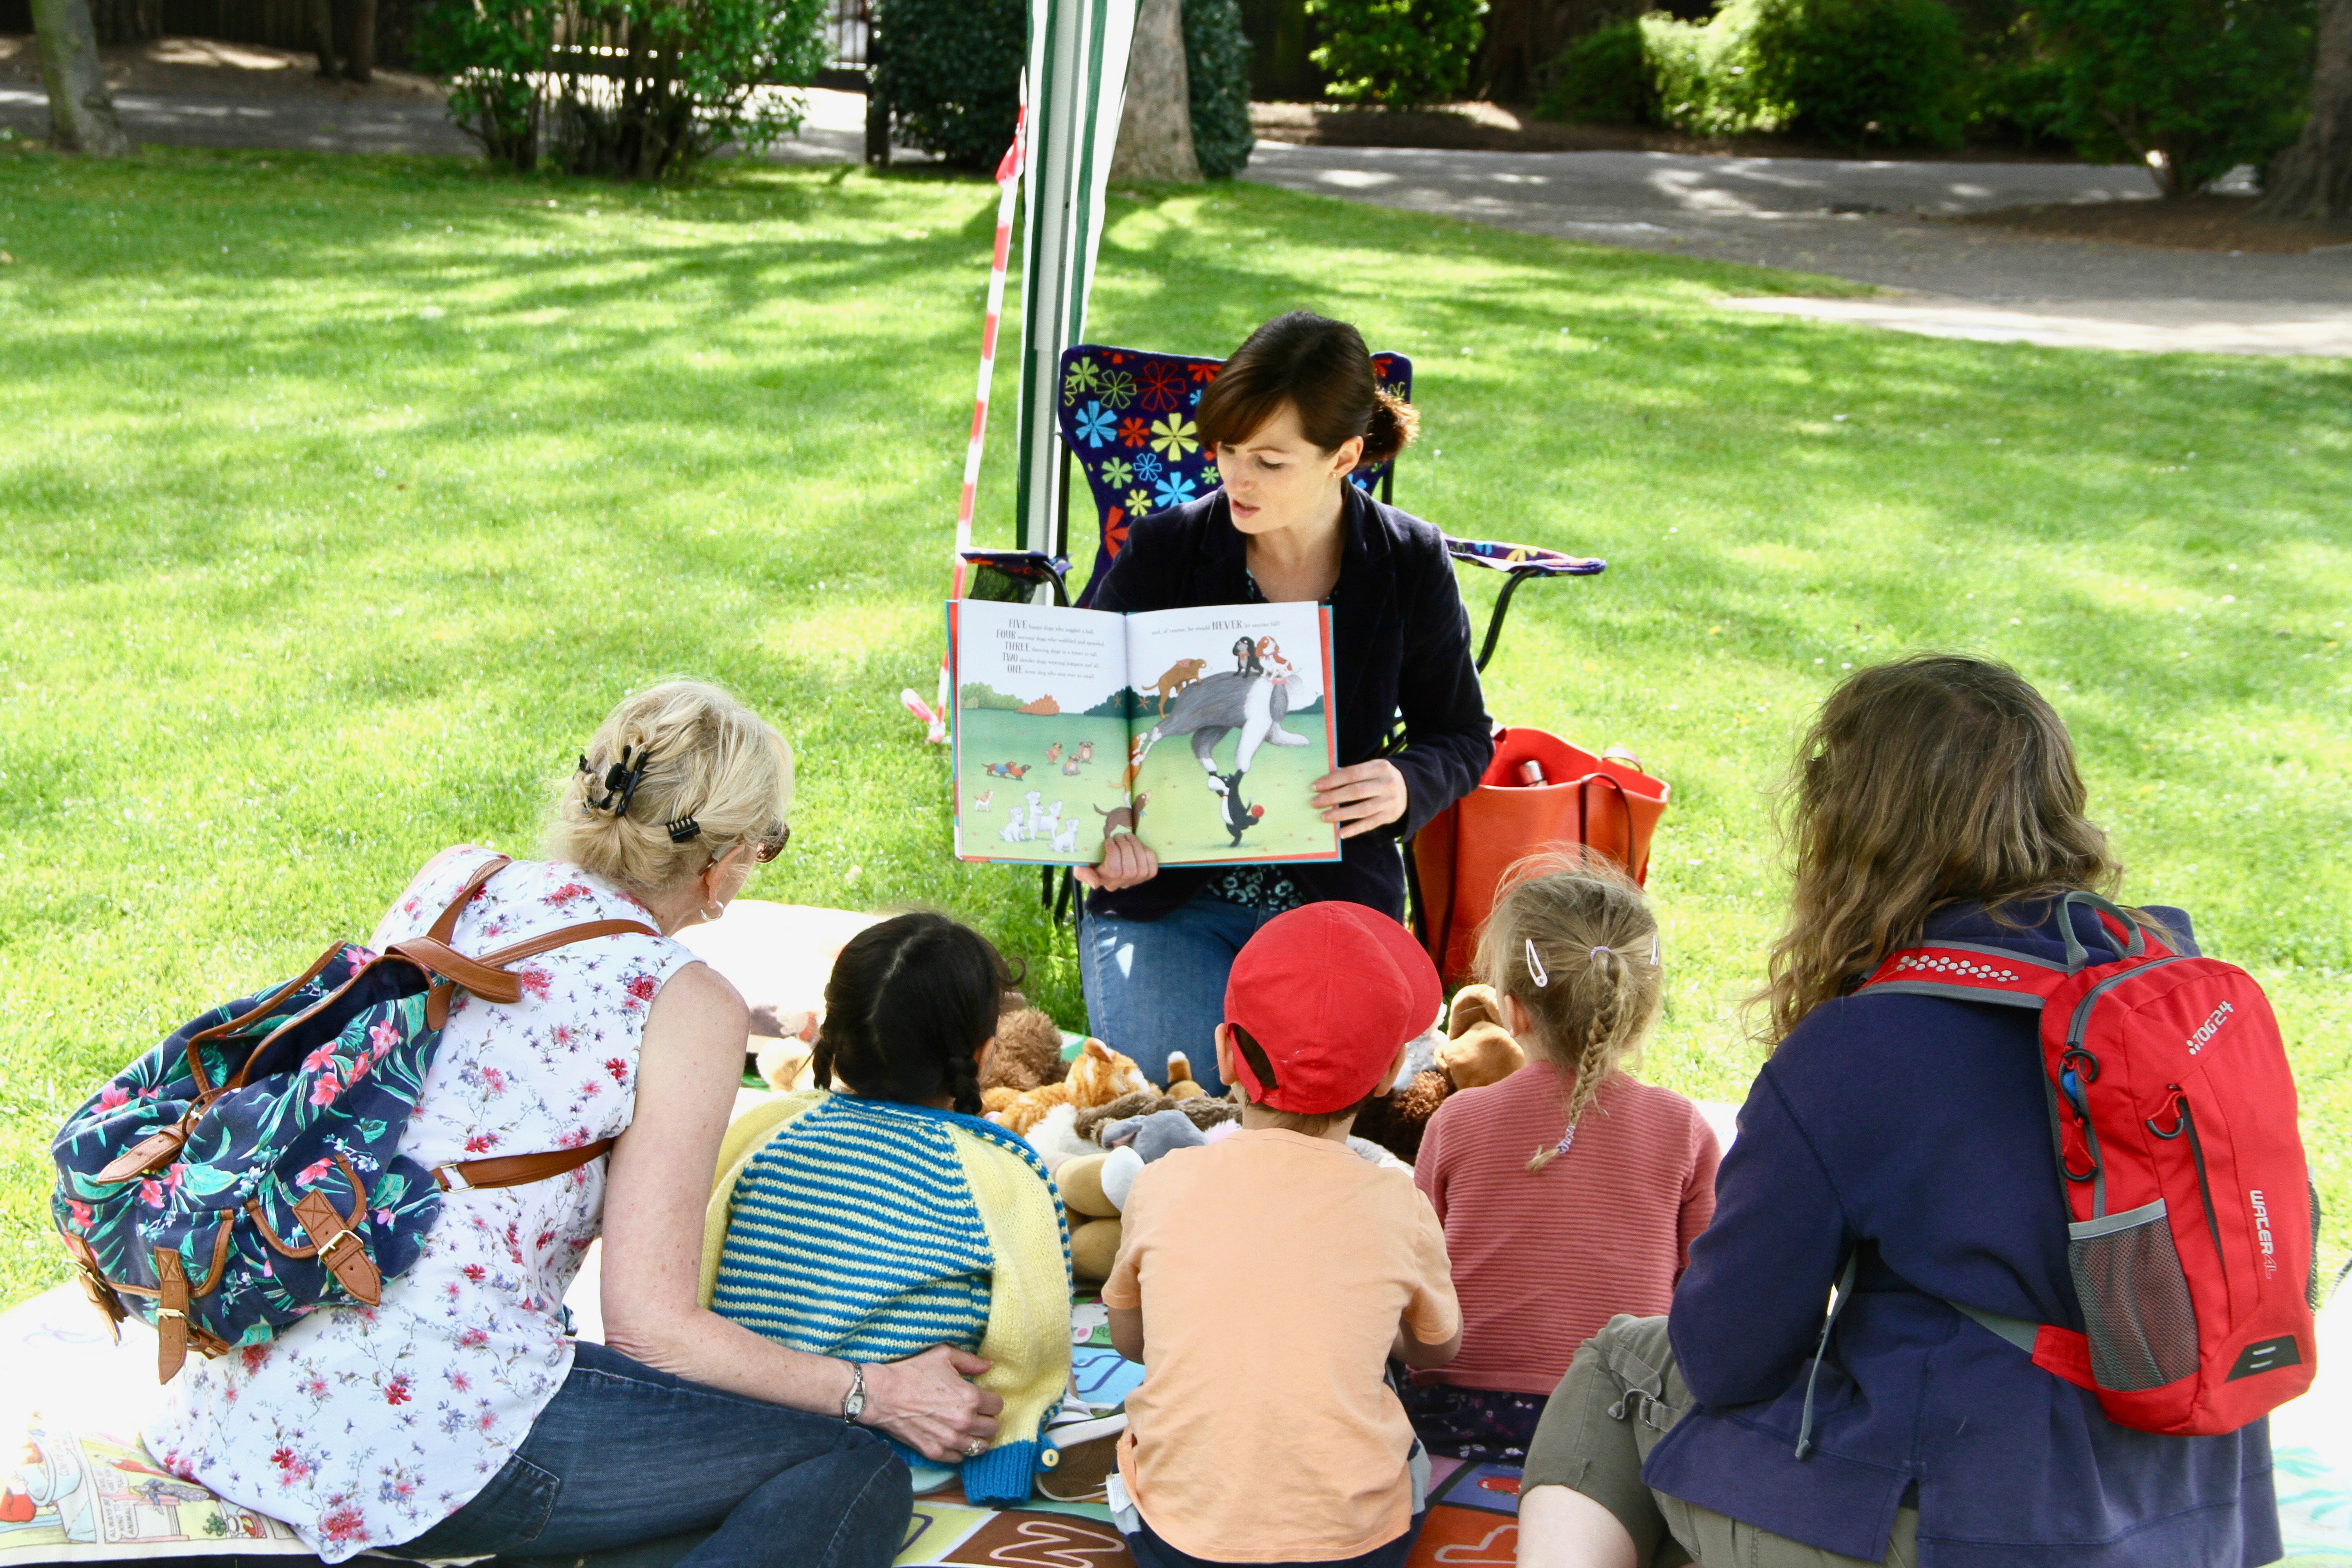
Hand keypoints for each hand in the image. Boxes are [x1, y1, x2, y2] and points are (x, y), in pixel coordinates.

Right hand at [859, 1346, 1002, 1462]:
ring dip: (977, 1438)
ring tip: (969, 1429)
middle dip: (987, 1420)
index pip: (997, 1406)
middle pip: (992, 1428)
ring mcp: (949, 1440)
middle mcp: (964, 1421)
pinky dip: (959, 1450)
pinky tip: (953, 1439)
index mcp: (970, 1397)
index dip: (991, 1401)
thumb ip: (970, 1361)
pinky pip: (959, 1458)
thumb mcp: (943, 1356)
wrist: (883, 1394)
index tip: (983, 1399)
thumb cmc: (912, 1372)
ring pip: (979, 1447)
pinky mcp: (934, 1452)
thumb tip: (989, 1365)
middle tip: (977, 1414)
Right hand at [1074, 831, 1158, 890]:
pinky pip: (1151, 869)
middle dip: (1126, 848)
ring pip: (1141, 869)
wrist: (1104, 856)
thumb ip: (1083, 874)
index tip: (1108, 840)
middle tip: (1119, 835)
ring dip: (1137, 848)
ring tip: (1128, 836)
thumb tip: (1095, 884)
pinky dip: (1147, 854)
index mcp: (1103, 880)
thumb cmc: (1090, 858)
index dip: (1114, 852)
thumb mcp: (1080, 865)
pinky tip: (1139, 845)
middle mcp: (1119, 884)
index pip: (1113, 871)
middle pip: (1129, 870)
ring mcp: (1133, 881)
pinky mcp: (1145, 876)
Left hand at [1313, 759, 1407, 838]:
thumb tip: (1326, 781)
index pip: (1352, 774)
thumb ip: (1353, 773)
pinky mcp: (1390, 816)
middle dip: (1333, 797)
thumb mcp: (1372, 769)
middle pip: (1356, 792)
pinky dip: (1354, 829)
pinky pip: (1369, 824)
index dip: (1333, 780)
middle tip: (1316, 802)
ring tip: (1324, 817)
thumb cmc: (1381, 778)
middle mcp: (1387, 784)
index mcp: (1380, 767)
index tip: (1316, 787)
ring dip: (1341, 814)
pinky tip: (1340, 833)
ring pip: (1362, 809)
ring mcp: (1390, 801)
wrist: (1410, 789)